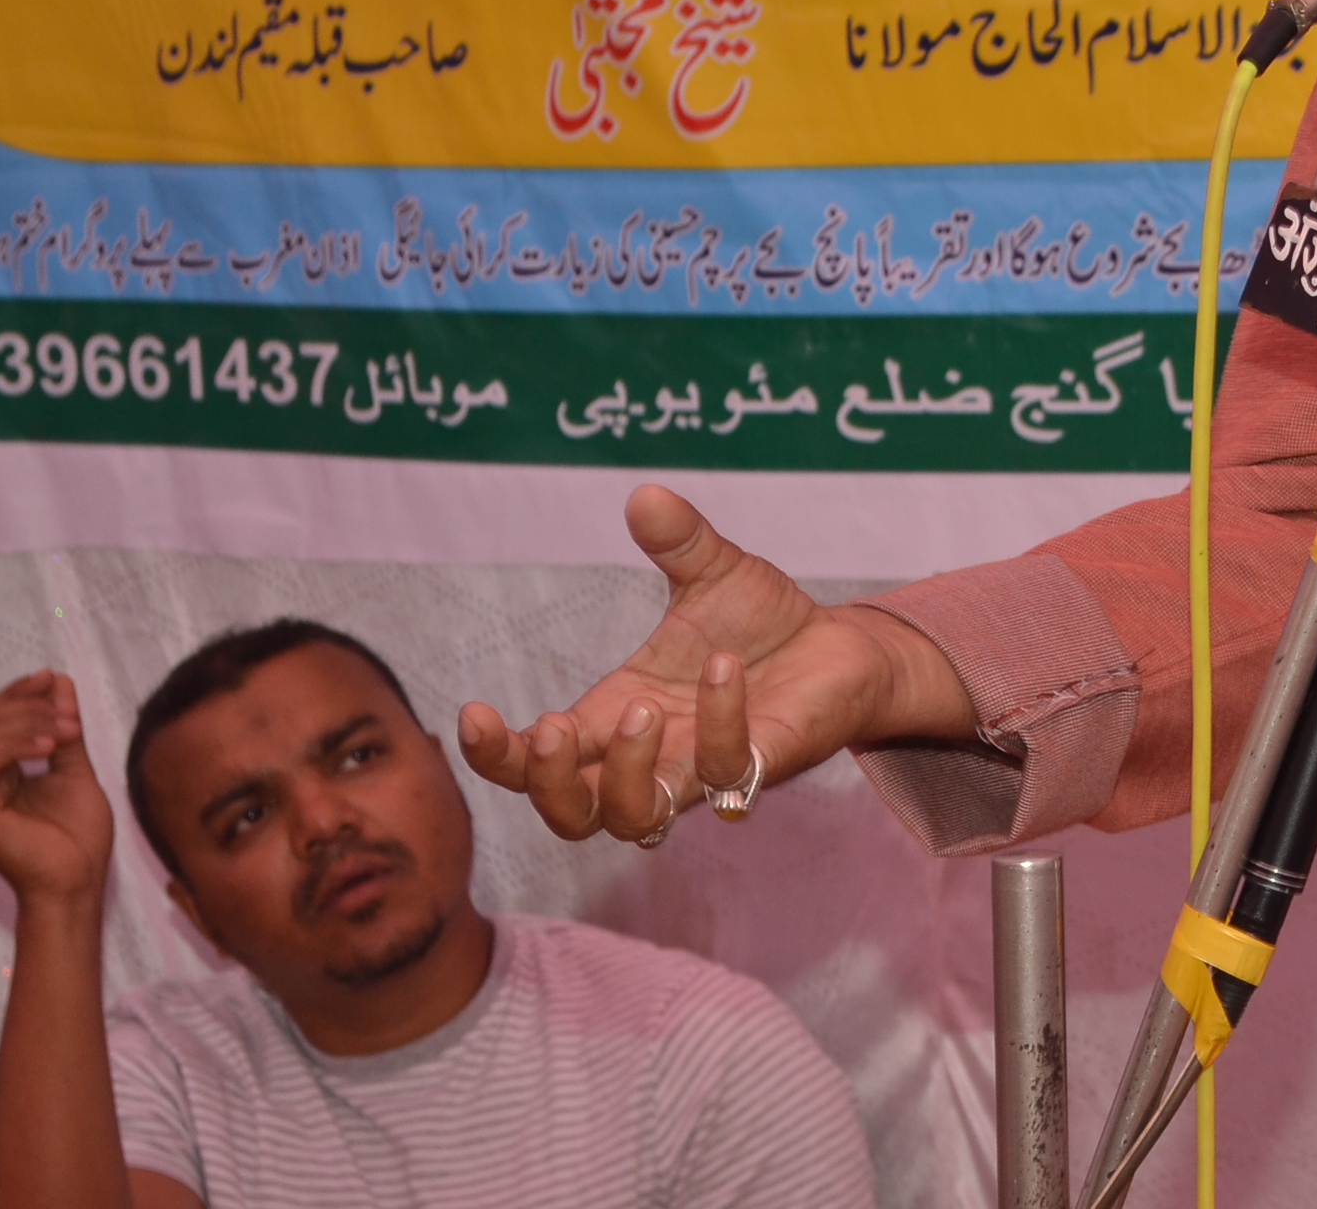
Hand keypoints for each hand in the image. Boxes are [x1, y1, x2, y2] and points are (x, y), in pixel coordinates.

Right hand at [0, 671, 115, 908]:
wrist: (78, 879)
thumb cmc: (77, 835)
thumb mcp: (73, 768)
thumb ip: (62, 729)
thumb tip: (59, 683)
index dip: (18, 694)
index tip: (50, 676)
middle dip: (23, 703)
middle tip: (62, 705)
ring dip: (25, 722)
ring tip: (65, 730)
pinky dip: (14, 744)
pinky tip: (49, 745)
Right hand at [458, 485, 973, 843]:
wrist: (842, 644)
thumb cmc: (764, 622)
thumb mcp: (714, 572)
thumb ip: (678, 542)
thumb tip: (645, 496)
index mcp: (616, 715)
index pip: (533, 763)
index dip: (496, 756)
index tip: (474, 712)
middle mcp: (651, 756)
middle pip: (571, 817)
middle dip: (550, 783)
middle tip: (555, 728)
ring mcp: (701, 771)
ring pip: (636, 821)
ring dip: (628, 774)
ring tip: (646, 709)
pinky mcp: (756, 770)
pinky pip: (723, 772)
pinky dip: (718, 722)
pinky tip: (725, 667)